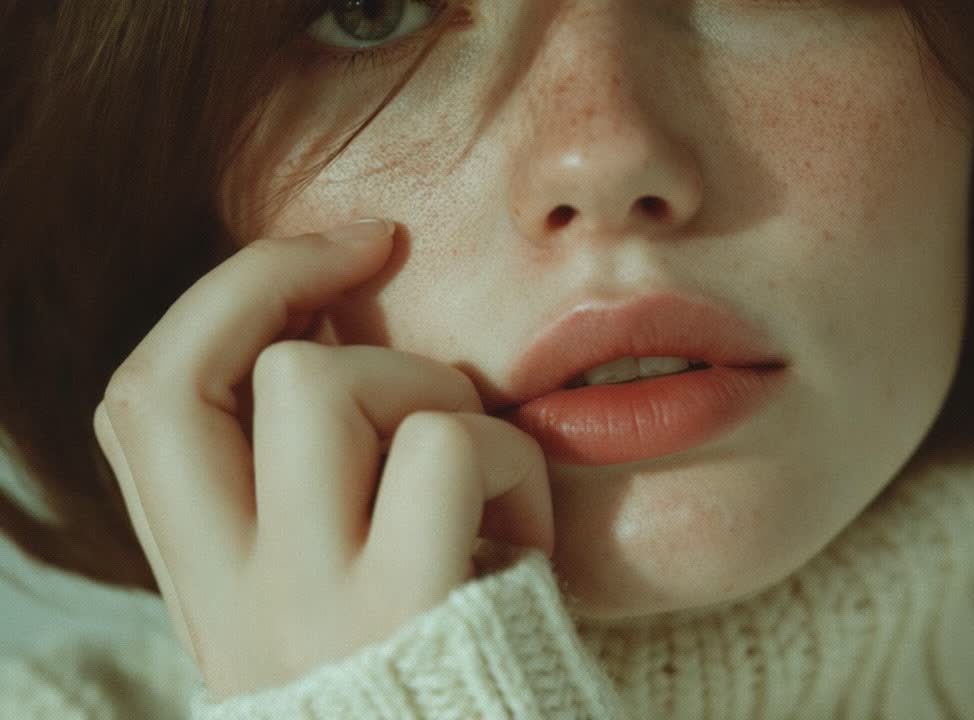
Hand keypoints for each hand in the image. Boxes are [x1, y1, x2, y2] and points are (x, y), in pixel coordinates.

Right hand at [91, 220, 553, 699]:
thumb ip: (305, 496)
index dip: (222, 303)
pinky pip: (442, 445)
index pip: (142, 404)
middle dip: (284, 280)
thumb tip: (331, 328)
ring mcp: (311, 607)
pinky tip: (523, 529)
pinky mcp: (405, 609)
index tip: (324, 256)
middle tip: (383, 257)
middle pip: (188, 373)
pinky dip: (506, 459)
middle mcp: (235, 601)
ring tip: (480, 466)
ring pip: (321, 384)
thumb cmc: (449, 678)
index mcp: (213, 587)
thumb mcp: (341, 598)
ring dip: (429, 385)